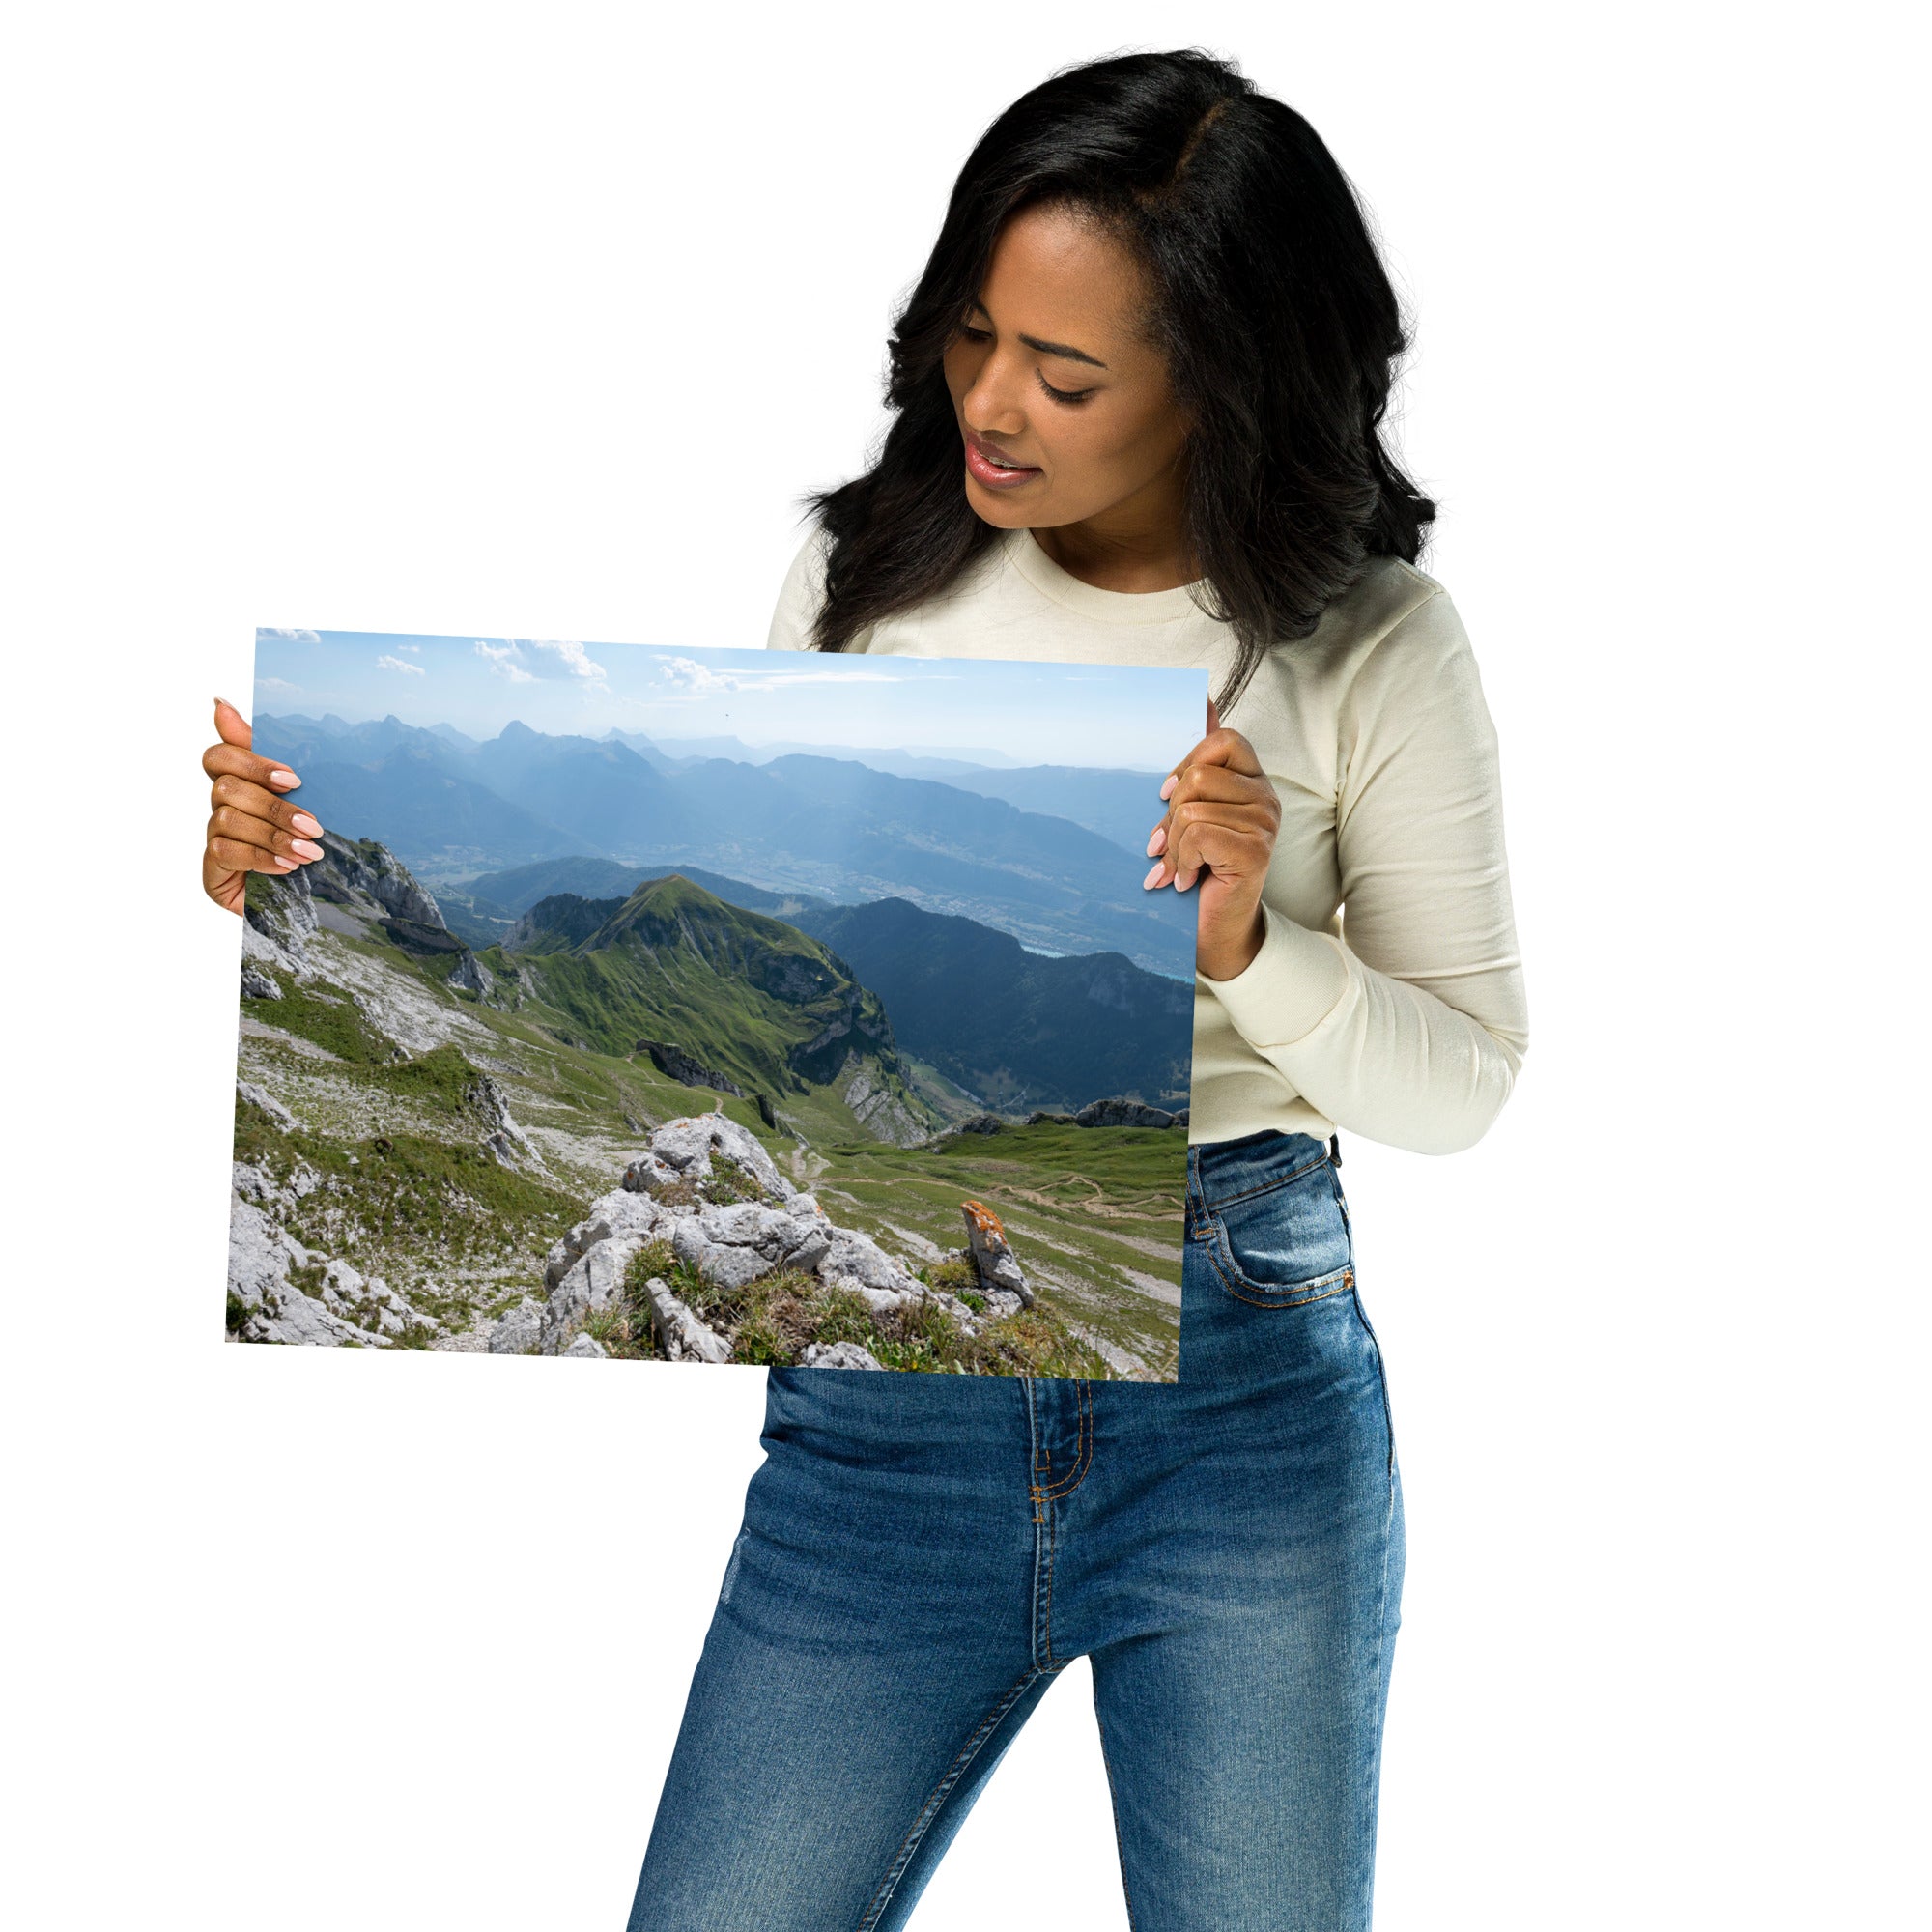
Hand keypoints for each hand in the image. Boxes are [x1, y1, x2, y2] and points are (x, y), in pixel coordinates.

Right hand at [201, 698, 324, 915]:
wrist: (310, 907)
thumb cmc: (305, 847)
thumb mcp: (303, 803)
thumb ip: (273, 761)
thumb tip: (220, 702)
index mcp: (241, 787)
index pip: (219, 756)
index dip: (251, 761)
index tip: (293, 780)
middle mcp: (220, 809)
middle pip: (226, 787)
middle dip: (274, 806)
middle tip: (315, 826)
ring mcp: (214, 840)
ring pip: (227, 819)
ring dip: (273, 835)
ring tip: (310, 853)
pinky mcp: (211, 870)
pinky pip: (225, 851)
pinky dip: (261, 857)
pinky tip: (288, 868)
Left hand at [1143, 696, 1280, 980]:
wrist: (1213, 929)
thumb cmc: (1199, 869)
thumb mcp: (1191, 811)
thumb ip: (1198, 762)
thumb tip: (1203, 699)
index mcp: (1252, 780)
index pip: (1221, 739)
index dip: (1186, 763)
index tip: (1166, 796)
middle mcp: (1267, 796)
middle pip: (1200, 775)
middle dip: (1171, 813)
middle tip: (1167, 844)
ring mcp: (1266, 822)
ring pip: (1193, 808)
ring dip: (1174, 845)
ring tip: (1177, 867)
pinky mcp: (1256, 849)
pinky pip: (1199, 833)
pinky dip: (1181, 860)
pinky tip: (1186, 880)